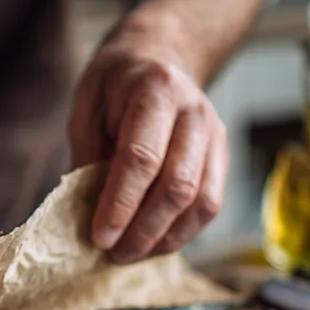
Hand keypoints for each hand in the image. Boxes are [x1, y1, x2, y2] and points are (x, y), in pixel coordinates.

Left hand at [69, 39, 227, 262]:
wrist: (162, 54)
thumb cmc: (116, 85)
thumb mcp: (87, 106)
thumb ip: (87, 157)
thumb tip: (88, 216)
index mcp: (155, 90)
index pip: (142, 158)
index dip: (120, 204)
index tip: (99, 236)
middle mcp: (195, 112)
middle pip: (178, 186)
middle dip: (143, 230)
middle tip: (113, 253)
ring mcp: (215, 134)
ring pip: (202, 202)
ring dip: (166, 238)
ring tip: (132, 254)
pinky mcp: (223, 156)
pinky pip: (211, 206)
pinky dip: (183, 232)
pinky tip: (155, 243)